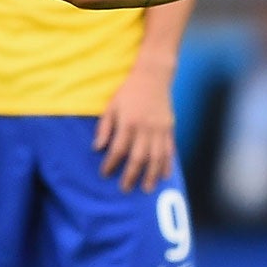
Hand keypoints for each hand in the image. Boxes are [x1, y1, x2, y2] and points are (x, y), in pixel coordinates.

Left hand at [95, 66, 175, 192]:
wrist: (153, 77)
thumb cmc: (128, 91)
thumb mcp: (111, 106)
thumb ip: (104, 128)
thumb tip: (97, 148)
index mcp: (128, 122)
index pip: (118, 149)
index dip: (111, 163)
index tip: (105, 173)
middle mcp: (145, 128)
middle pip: (138, 158)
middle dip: (130, 175)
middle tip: (124, 189)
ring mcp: (160, 130)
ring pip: (156, 158)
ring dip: (151, 175)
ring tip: (146, 189)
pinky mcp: (169, 129)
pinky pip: (169, 151)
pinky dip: (167, 165)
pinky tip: (163, 176)